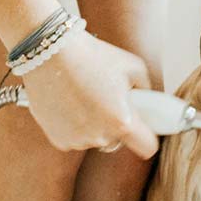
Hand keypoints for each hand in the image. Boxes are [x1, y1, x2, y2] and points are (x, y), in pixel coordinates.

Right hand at [17, 29, 158, 158]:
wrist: (50, 53)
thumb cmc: (93, 55)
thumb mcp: (133, 66)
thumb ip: (147, 89)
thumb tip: (149, 101)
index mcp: (121, 121)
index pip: (147, 147)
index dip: (148, 137)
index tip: (144, 127)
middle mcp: (99, 136)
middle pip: (119, 141)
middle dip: (117, 125)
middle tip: (108, 100)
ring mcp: (77, 140)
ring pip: (96, 139)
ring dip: (95, 125)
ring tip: (86, 96)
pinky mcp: (58, 140)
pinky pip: (76, 138)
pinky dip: (76, 125)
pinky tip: (70, 103)